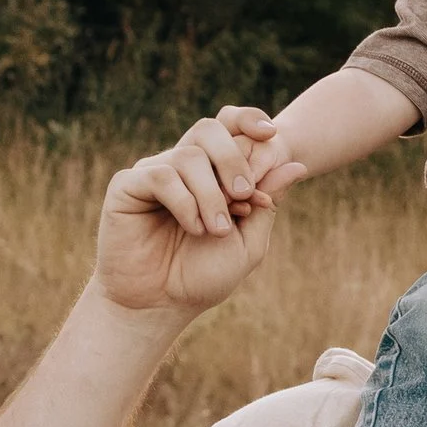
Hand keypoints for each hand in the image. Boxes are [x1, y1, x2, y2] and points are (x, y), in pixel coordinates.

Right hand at [93, 114, 307, 319]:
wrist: (161, 304)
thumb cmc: (202, 276)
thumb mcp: (248, 241)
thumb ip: (267, 203)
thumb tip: (298, 165)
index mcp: (211, 174)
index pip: (228, 128)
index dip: (248, 121)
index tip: (271, 134)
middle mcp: (181, 167)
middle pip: (209, 130)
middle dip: (234, 158)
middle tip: (244, 196)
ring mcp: (153, 173)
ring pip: (189, 156)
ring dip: (211, 195)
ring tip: (217, 230)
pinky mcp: (127, 185)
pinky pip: (162, 176)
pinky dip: (185, 202)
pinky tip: (193, 228)